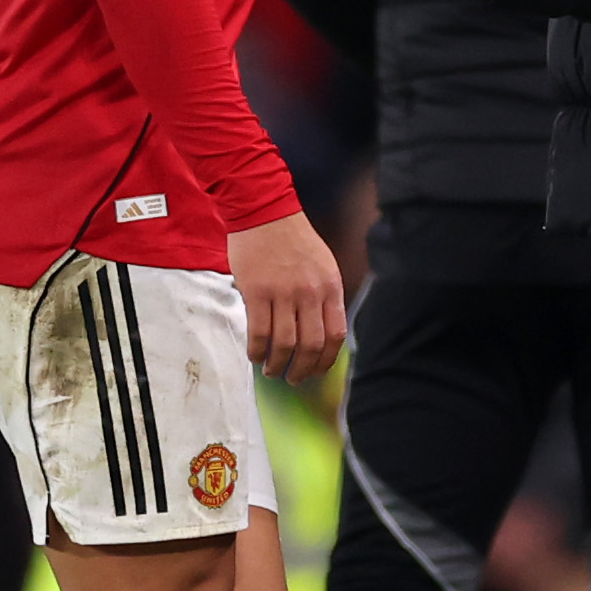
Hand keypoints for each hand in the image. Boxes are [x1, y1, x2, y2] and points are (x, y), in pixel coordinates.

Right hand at [227, 210, 346, 384]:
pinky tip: (254, 354)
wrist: (264, 211)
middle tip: (293, 378)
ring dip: (277, 364)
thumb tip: (322, 331)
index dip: (326, 360)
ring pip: (284, 344)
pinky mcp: (256, 292)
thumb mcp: (322, 264)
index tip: (316, 371)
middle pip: (310, 346)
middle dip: (302, 370)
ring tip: (271, 370)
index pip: (336, 335)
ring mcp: (283, 293)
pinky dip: (256, 349)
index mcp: (330, 286)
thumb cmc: (292, 238)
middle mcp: (310, 293)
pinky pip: (258, 332)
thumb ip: (324, 295)